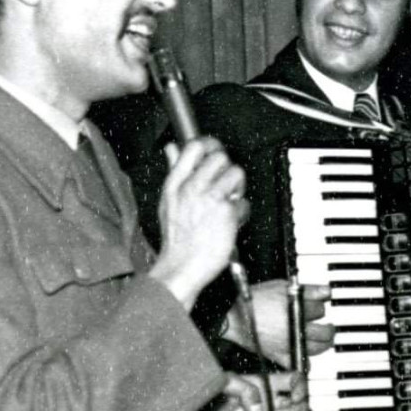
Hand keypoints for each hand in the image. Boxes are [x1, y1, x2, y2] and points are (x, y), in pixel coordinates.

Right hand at [150, 138, 247, 308]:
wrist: (181, 267)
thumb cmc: (176, 239)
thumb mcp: (168, 201)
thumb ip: (174, 172)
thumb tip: (172, 148)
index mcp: (175, 184)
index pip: (194, 147)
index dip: (209, 144)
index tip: (215, 150)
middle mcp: (191, 188)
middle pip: (219, 157)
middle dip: (227, 168)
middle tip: (225, 185)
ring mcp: (209, 199)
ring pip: (236, 173)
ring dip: (237, 188)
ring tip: (229, 202)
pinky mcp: (226, 212)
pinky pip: (243, 202)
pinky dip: (241, 212)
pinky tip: (231, 221)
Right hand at [224, 279, 333, 366]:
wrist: (234, 317)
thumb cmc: (255, 300)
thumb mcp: (281, 286)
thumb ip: (308, 289)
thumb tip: (327, 291)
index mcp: (296, 309)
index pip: (321, 309)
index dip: (321, 306)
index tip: (318, 305)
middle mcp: (295, 328)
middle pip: (324, 332)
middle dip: (328, 328)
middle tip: (328, 327)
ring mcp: (289, 344)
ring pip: (317, 348)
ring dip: (323, 344)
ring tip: (322, 340)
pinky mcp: (280, 356)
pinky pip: (299, 363)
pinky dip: (306, 362)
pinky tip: (307, 356)